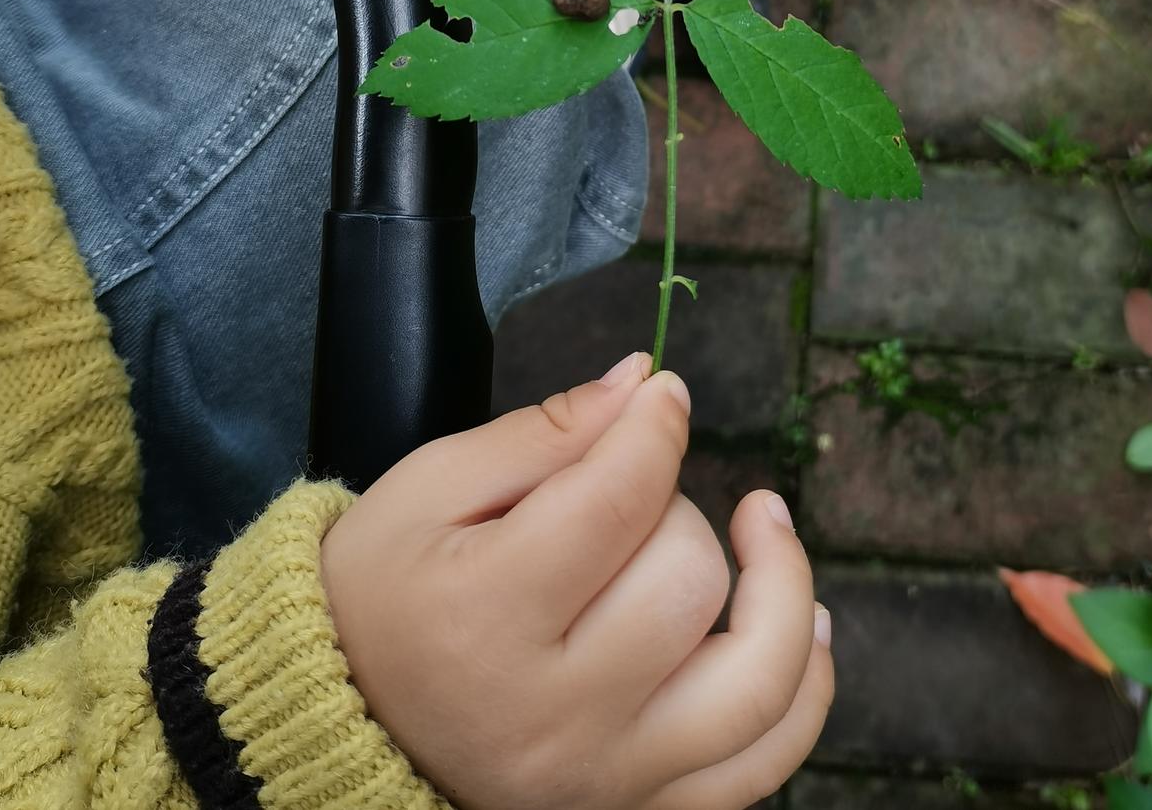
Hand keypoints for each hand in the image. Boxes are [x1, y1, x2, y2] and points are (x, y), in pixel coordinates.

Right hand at [320, 354, 832, 809]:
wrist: (345, 720)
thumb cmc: (385, 589)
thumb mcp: (432, 487)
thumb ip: (545, 433)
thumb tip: (646, 381)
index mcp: (486, 618)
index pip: (617, 502)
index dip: (656, 428)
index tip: (664, 394)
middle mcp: (555, 716)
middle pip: (686, 580)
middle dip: (676, 504)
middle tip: (633, 486)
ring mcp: (607, 779)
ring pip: (754, 679)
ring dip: (782, 587)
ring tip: (764, 523)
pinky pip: (763, 763)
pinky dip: (803, 690)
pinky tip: (806, 619)